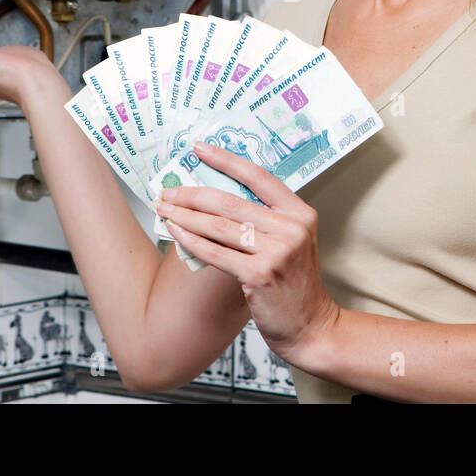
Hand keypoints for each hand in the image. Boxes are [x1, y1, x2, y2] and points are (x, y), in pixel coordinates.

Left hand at [155, 141, 340, 365]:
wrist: (311, 326)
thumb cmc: (294, 284)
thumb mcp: (291, 242)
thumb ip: (265, 219)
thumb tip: (215, 198)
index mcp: (300, 212)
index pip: (258, 176)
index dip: (225, 159)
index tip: (198, 148)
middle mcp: (291, 228)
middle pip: (231, 201)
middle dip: (192, 194)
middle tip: (168, 190)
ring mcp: (277, 251)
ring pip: (219, 226)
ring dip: (185, 216)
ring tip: (164, 209)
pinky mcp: (260, 275)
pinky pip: (217, 253)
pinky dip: (192, 242)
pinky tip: (176, 233)